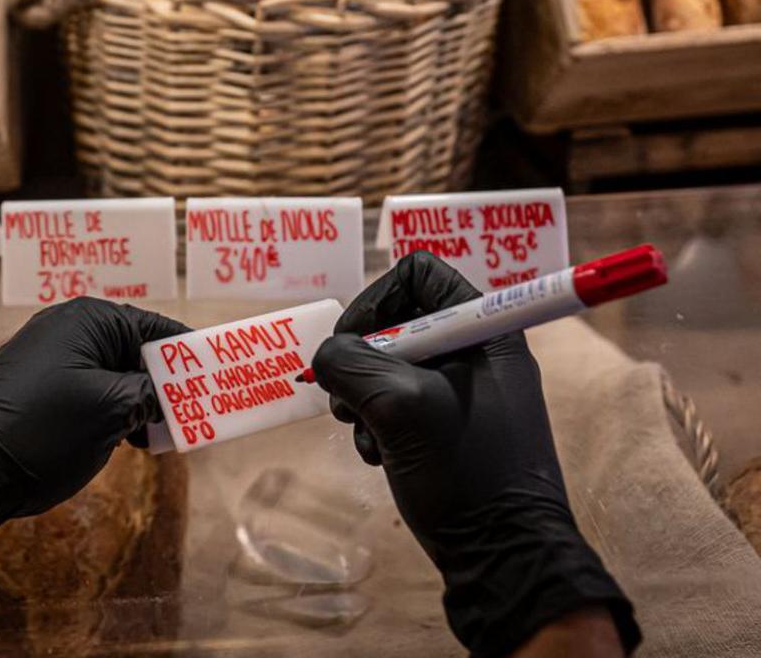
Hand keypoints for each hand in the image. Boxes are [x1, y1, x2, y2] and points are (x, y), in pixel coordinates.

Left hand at [0, 297, 186, 569]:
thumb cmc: (40, 430)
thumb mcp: (111, 410)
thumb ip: (149, 393)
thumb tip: (166, 394)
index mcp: (90, 320)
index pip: (159, 328)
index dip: (194, 354)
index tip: (225, 377)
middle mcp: (71, 329)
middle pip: (138, 350)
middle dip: (169, 383)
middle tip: (201, 416)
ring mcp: (52, 358)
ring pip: (116, 374)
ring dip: (143, 402)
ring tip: (168, 435)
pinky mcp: (40, 388)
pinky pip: (92, 390)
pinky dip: (116, 412)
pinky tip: (132, 441)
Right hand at [312, 253, 639, 657]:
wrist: (508, 562)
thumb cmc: (467, 474)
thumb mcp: (400, 407)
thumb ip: (353, 364)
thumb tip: (328, 355)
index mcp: (485, 329)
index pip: (417, 273)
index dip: (375, 298)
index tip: (351, 343)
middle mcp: (479, 351)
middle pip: (397, 319)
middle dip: (362, 358)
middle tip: (346, 398)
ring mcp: (468, 390)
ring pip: (392, 364)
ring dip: (365, 397)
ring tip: (365, 436)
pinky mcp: (456, 426)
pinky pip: (402, 402)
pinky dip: (379, 423)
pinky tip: (378, 456)